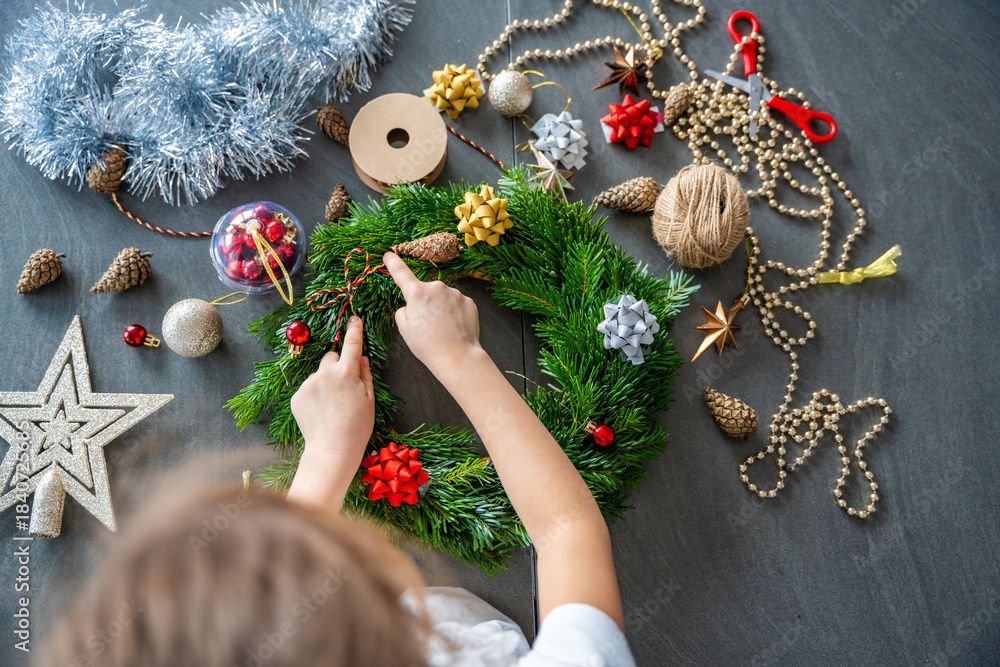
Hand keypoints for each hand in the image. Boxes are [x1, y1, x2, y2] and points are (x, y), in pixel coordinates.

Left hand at [290, 316, 373, 461]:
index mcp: (347, 373)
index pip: (352, 344)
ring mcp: (309, 384)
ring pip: (318, 374)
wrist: (332, 449)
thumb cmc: (357, 426)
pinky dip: (314, 395)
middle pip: (331, 357)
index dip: (354, 330)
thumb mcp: (369, 399)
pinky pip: (308, 388)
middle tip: (344, 387)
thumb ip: (365, 374)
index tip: (354, 318)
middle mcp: (325, 373)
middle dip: (337, 366)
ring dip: (325, 382)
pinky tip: (321, 411)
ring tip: (331, 406)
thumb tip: (361, 358)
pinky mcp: (297, 396)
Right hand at [383, 252, 482, 376]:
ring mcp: (455, 293)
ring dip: (441, 309)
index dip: (393, 263)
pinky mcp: (469, 301)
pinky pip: (457, 304)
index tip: (388, 254)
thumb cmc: (428, 345)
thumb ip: (404, 310)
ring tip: (443, 330)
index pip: (401, 273)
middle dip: (425, 303)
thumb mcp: (404, 329)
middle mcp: (437, 287)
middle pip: (426, 292)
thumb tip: (412, 306)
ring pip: (443, 298)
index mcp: (417, 293)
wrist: (457, 356)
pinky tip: (455, 328)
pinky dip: (455, 314)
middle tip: (427, 325)